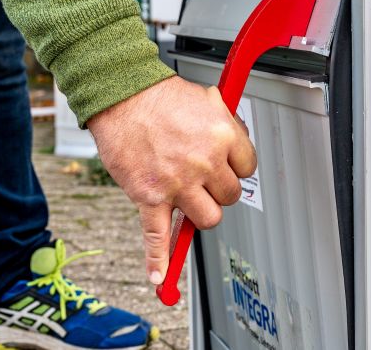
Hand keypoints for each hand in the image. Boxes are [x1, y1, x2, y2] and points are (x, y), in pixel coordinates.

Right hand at [87, 76, 256, 284]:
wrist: (121, 95)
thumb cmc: (162, 95)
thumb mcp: (210, 98)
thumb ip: (228, 123)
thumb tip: (238, 138)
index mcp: (223, 137)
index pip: (248, 168)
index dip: (236, 167)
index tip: (227, 165)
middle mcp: (204, 163)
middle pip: (230, 196)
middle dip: (219, 188)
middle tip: (206, 178)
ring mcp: (178, 184)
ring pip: (209, 218)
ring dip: (202, 212)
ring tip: (192, 201)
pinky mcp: (150, 197)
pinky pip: (157, 236)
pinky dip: (159, 259)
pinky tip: (160, 275)